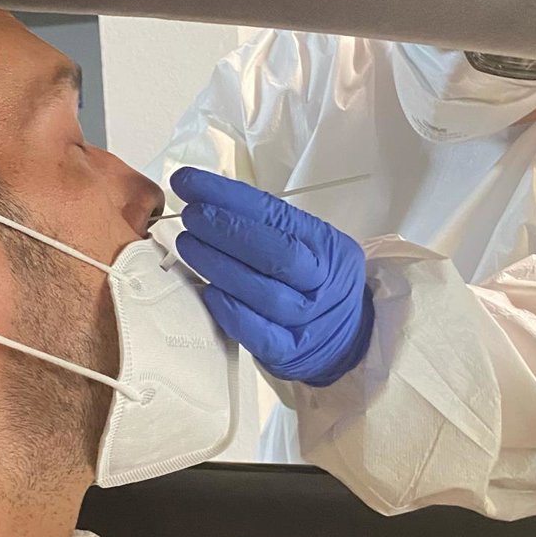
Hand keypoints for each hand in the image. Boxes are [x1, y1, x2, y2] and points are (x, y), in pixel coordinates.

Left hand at [170, 167, 373, 386]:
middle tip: (191, 215)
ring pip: (265, 292)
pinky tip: (208, 294)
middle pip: (276, 252)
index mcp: (327, 246)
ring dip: (220, 266)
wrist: (347, 341)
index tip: (191, 183)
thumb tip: (206, 201)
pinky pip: (260, 334)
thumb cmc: (313, 286)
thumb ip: (268, 229)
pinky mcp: (291, 353)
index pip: (275, 214)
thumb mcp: (308, 248)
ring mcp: (309, 320)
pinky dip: (232, 312)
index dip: (229, 197)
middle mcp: (322, 282)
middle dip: (226, 229)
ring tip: (188, 245)